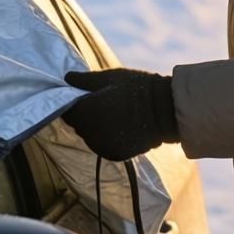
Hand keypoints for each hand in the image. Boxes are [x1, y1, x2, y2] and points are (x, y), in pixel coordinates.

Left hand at [62, 69, 178, 161]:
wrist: (167, 111)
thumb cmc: (138, 88)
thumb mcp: (110, 78)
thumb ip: (85, 80)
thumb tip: (66, 78)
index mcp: (86, 113)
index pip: (66, 111)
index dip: (72, 102)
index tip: (83, 95)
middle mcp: (90, 134)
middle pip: (78, 124)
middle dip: (85, 114)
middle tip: (102, 102)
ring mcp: (103, 147)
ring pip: (90, 136)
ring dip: (95, 127)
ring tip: (114, 114)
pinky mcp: (115, 155)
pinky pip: (103, 145)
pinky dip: (107, 137)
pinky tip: (120, 126)